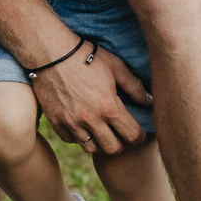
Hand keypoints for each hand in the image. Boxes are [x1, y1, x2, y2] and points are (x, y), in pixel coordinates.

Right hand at [29, 40, 150, 155]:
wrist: (50, 52)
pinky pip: (71, 140)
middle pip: (112, 148)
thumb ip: (135, 87)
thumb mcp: (116, 66)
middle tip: (120, 134)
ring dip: (99, 142)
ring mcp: (71, 122)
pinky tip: (82, 126)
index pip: (132, 135)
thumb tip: (150, 101)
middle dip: (121, 144)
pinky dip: (78, 137)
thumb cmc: (86, 56)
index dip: (139, 137)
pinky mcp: (55, 121)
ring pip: (91, 148)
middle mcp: (90, 119)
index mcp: (108, 106)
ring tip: (101, 131)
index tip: (138, 133)